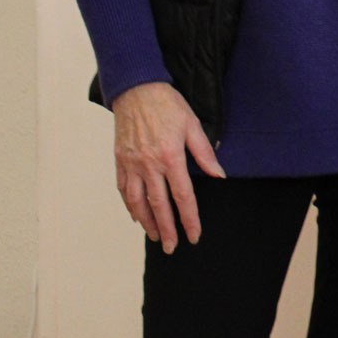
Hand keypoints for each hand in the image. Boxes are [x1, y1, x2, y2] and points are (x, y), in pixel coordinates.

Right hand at [112, 81, 223, 252]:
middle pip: (158, 205)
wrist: (135, 89)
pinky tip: (137, 216)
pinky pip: (123, 189)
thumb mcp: (192, 125)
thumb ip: (204, 153)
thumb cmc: (167, 105)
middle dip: (167, 229)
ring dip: (147, 222)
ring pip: (137, 202)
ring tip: (156, 237)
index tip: (194, 235)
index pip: (182, 196)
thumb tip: (219, 176)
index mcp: (170, 157)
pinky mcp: (119, 160)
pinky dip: (130, 206)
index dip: (189, 218)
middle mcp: (148, 165)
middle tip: (173, 247)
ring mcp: (131, 164)